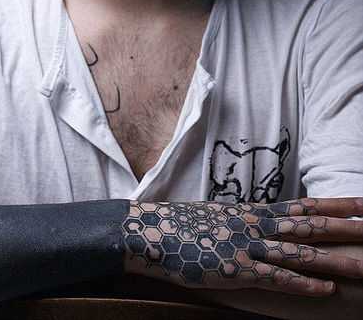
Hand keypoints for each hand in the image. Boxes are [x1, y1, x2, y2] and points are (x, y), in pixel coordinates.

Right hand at [122, 197, 362, 296]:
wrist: (151, 231)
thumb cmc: (184, 225)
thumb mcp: (220, 217)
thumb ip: (245, 222)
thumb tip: (265, 224)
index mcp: (253, 212)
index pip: (303, 206)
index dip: (335, 205)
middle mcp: (256, 225)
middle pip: (310, 225)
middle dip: (346, 226)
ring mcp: (247, 246)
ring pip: (300, 252)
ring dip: (336, 260)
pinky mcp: (235, 270)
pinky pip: (275, 277)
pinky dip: (302, 283)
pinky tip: (325, 289)